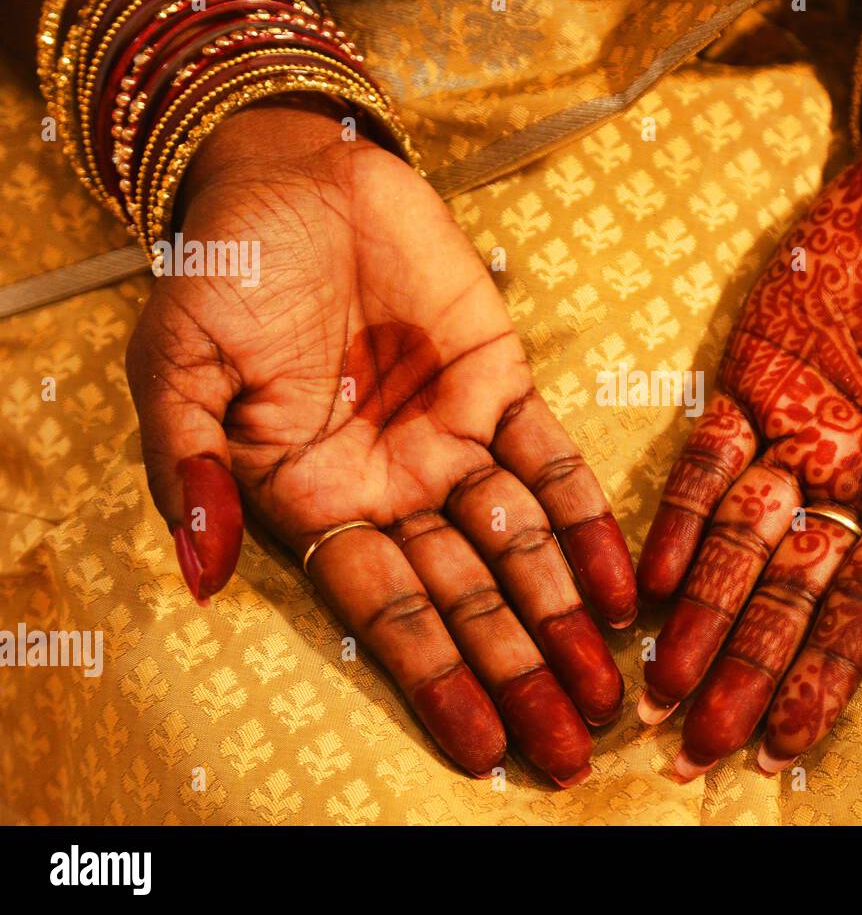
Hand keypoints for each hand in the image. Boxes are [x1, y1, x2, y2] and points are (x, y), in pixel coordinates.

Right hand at [124, 103, 636, 785]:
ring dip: (565, 615)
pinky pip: (555, 463)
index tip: (485, 748)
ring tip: (610, 687)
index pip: (386, 612)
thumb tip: (200, 573)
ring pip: (520, 544)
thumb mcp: (176, 370)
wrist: (294, 173)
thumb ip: (191, 472)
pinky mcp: (500, 383)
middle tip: (573, 749)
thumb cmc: (224, 271)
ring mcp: (452, 439)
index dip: (437, 679)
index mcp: (315, 501)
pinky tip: (623, 586)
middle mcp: (393, 487)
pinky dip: (589, 522)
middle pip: (467, 598)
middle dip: (519, 672)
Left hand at [635, 6, 861, 777]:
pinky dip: (679, 515)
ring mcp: (795, 437)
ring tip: (663, 686)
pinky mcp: (748, 384)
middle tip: (697, 746)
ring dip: (702, 612)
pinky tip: (653, 579)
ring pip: (737, 541)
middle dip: (746, 669)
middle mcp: (852, 484)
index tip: (786, 744)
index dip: (825, 675)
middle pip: (789, 594)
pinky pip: (705, 461)